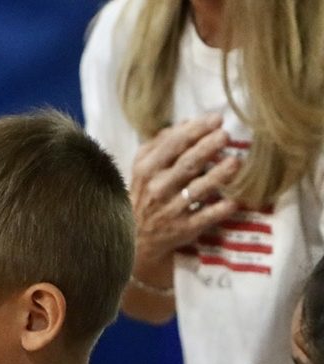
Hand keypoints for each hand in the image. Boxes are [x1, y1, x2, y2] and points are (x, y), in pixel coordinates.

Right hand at [130, 114, 241, 270]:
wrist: (135, 237)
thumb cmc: (145, 195)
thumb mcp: (143, 168)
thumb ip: (160, 144)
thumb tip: (186, 122)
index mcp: (148, 170)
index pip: (172, 145)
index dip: (195, 130)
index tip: (216, 119)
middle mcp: (159, 189)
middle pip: (186, 164)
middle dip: (207, 148)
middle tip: (225, 135)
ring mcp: (172, 209)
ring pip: (197, 190)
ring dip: (217, 176)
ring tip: (235, 161)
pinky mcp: (184, 228)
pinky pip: (204, 217)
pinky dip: (219, 210)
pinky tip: (233, 201)